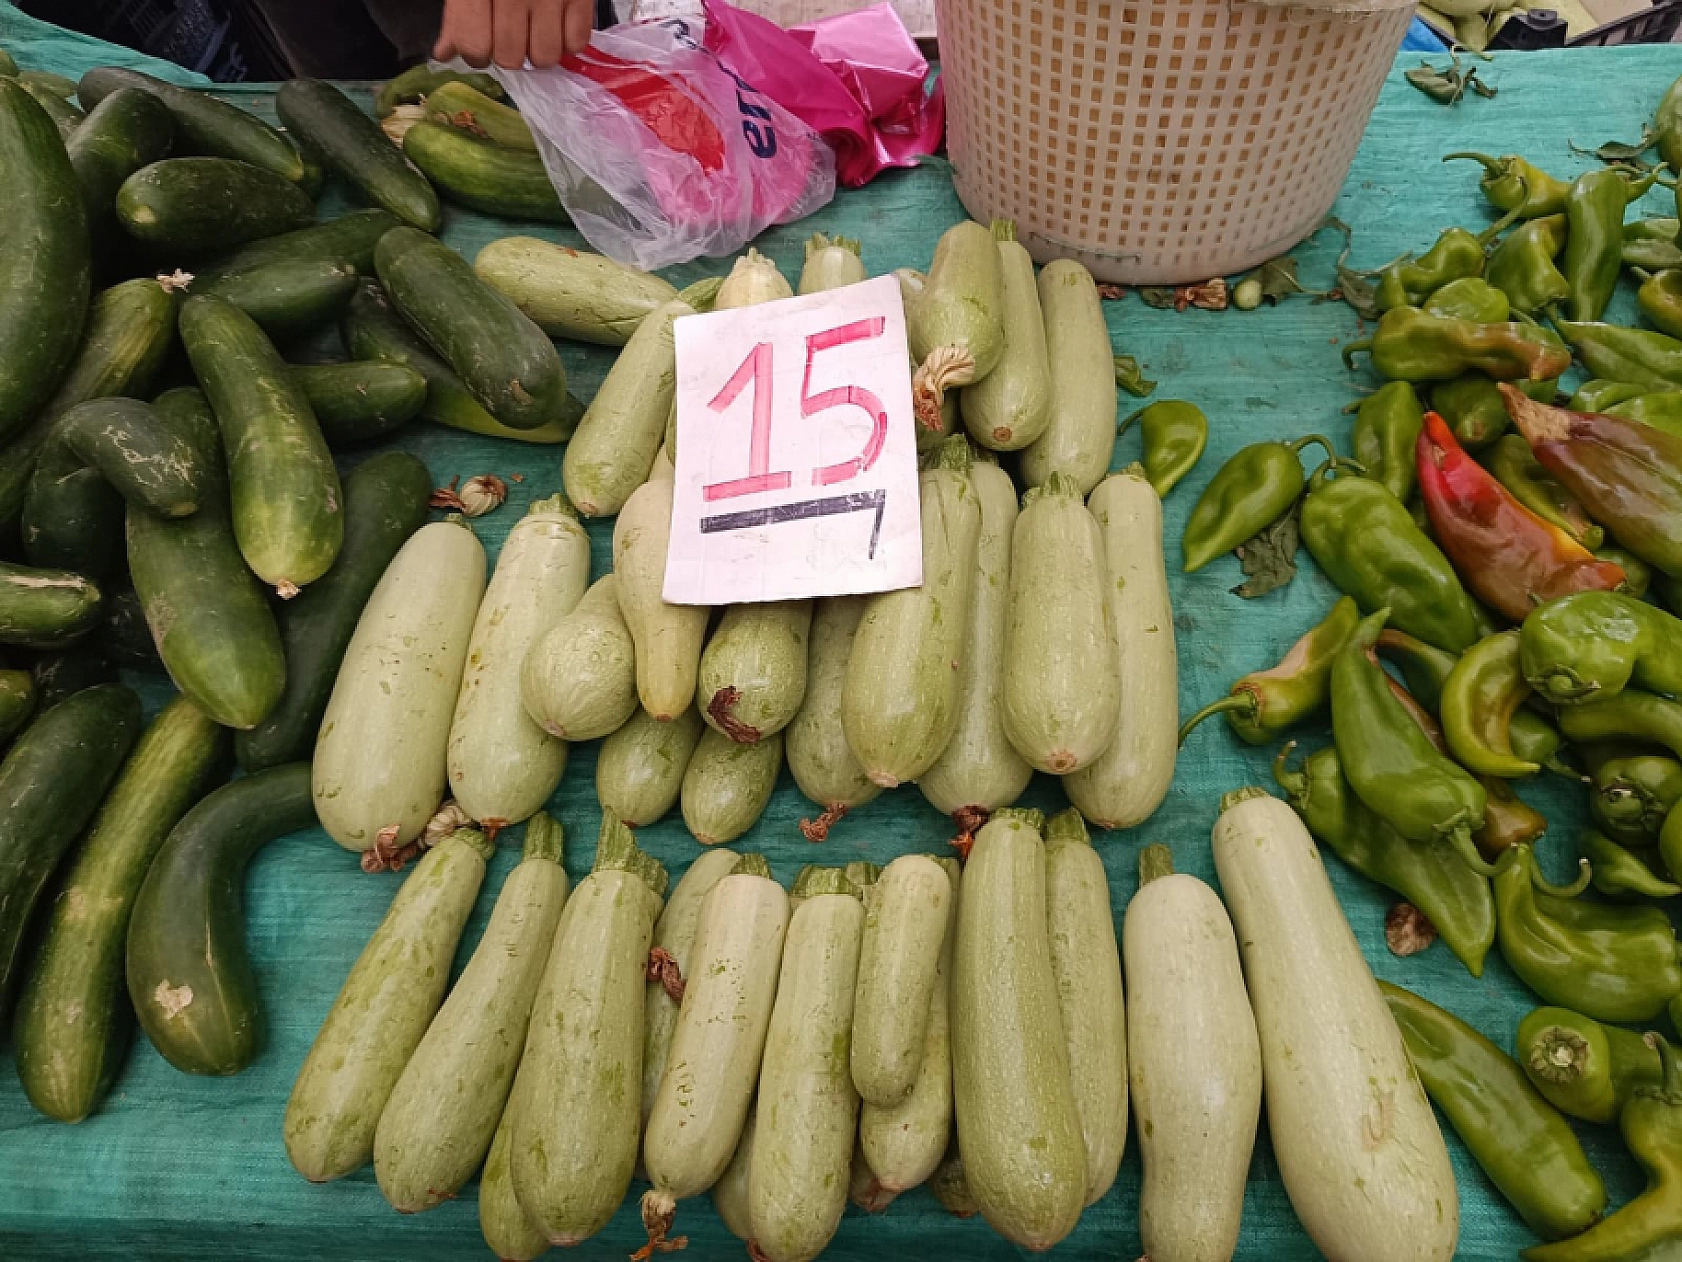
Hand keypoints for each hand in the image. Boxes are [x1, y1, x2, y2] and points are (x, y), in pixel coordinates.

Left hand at [434, 0, 593, 69]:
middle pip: (509, 57)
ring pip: (544, 57)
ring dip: (539, 51)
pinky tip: (558, 23)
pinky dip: (568, 40)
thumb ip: (458, 11)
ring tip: (536, 29)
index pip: (473, 44)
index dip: (475, 54)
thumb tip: (445, 52)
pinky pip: (575, 42)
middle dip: (508, 52)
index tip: (480, 45)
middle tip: (510, 33)